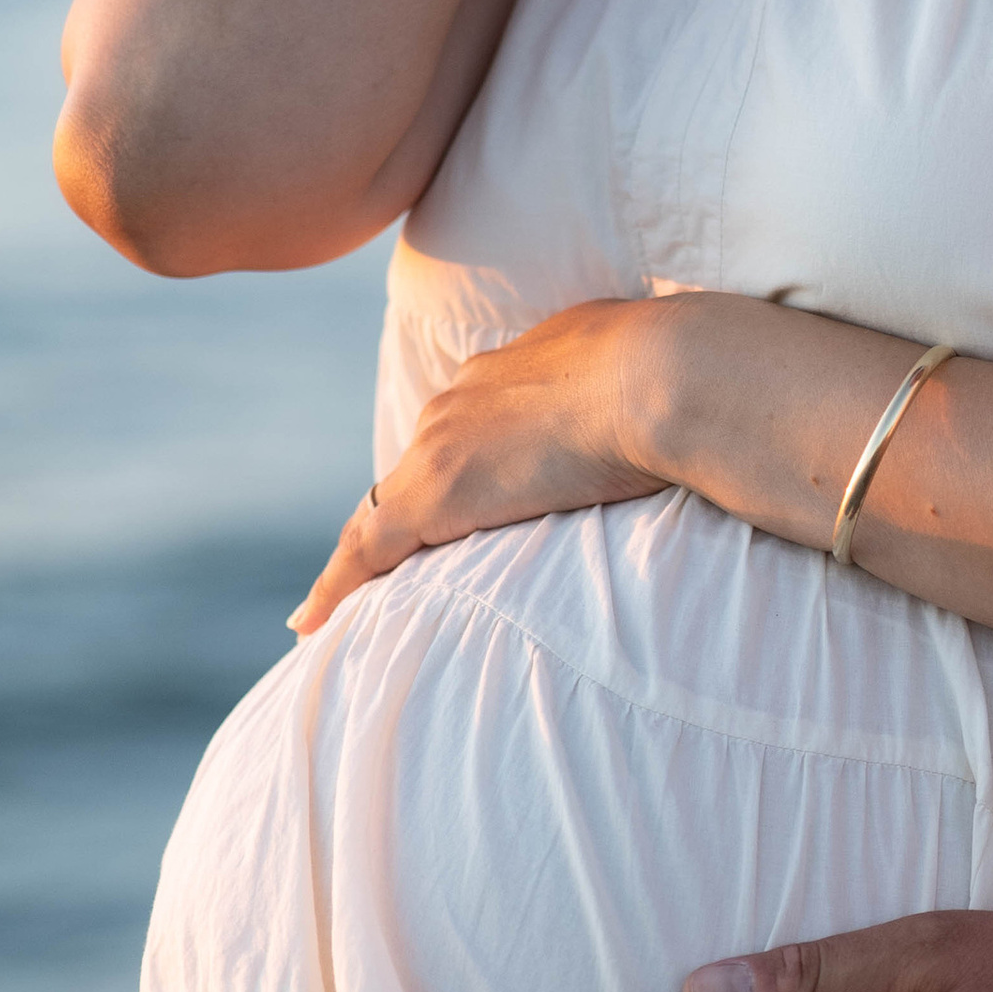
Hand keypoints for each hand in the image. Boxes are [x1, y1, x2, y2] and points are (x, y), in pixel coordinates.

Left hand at [289, 297, 674, 631]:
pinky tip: (311, 622)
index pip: (470, 423)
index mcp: (518, 368)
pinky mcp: (433, 495)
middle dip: (412, 503)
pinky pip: (366, 549)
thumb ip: (644, 400)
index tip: (467, 483)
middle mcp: (466, 399)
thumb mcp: (658, 377)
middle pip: (421, 461)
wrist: (660, 375)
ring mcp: (444, 445)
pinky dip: (336, 586)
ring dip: (370, 547)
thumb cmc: (681, 375)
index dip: (463, 458)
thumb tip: (678, 409)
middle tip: (405, 555)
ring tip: (347, 594)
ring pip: (387, 505)